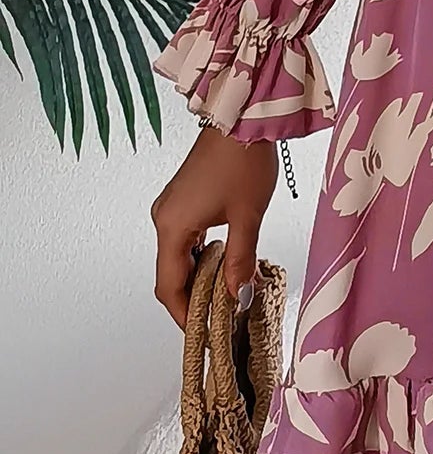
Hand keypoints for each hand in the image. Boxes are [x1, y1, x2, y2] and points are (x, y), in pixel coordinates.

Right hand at [150, 125, 278, 329]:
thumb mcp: (248, 217)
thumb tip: (237, 296)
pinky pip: (184, 240)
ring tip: (225, 296)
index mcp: (172, 228)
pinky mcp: (182, 200)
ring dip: (198, 278)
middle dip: (192, 300)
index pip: (168, 286)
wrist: (240, 119)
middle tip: (219, 320)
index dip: (184, 315)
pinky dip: (200, 258)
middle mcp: (163, 219)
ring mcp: (170, 208)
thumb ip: (241, 260)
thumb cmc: (244, 163)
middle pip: (169, 274)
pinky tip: (223, 265)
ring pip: (177, 257)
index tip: (204, 334)